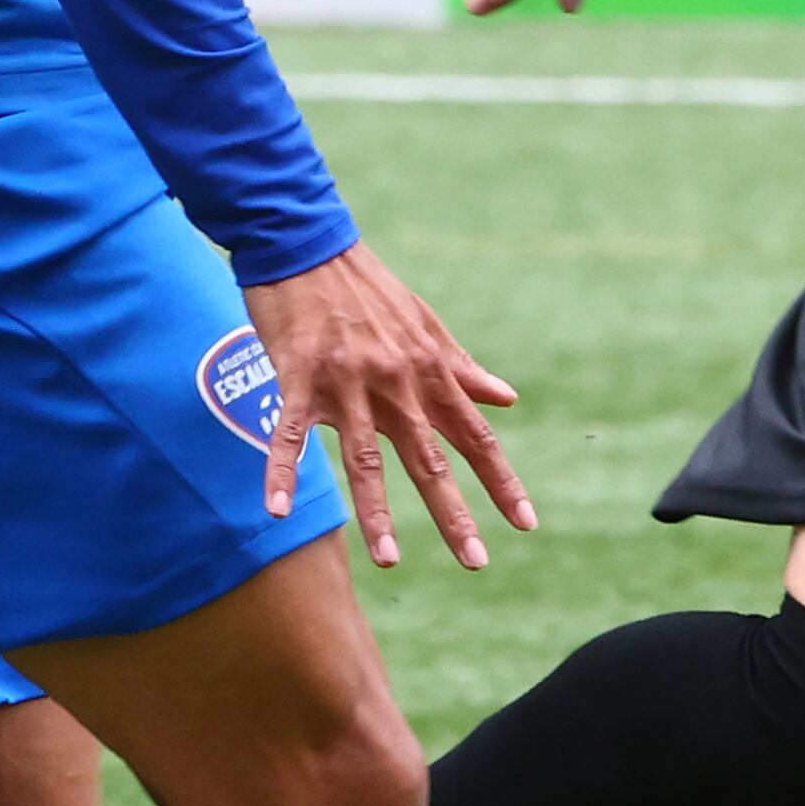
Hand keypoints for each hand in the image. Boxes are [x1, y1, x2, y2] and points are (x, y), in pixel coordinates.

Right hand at [244, 243, 536, 568]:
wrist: (307, 243)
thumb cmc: (366, 288)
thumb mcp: (426, 324)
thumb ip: (463, 369)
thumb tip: (509, 399)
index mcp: (430, 373)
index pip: (476, 436)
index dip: (502, 481)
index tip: (526, 523)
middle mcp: (396, 383)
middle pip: (430, 458)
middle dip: (454, 512)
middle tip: (476, 562)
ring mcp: (347, 383)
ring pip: (365, 458)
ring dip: (376, 512)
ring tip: (389, 561)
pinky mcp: (299, 377)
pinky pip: (290, 433)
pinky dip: (283, 470)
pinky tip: (278, 509)